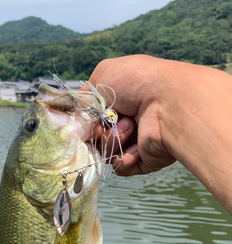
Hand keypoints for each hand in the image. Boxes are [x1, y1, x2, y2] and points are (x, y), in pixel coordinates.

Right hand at [87, 55, 176, 175]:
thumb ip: (83, 97)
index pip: (89, 118)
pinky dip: (125, 157)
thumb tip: (74, 118)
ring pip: (105, 152)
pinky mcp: (142, 160)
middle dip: (99, 130)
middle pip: (94, 137)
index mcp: (117, 101)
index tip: (85, 118)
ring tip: (132, 127)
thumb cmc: (137, 81)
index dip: (84, 121)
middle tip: (113, 119)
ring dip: (114, 140)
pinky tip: (138, 146)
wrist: (168, 102)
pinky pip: (120, 166)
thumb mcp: (101, 76)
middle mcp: (125, 120)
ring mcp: (134, 141)